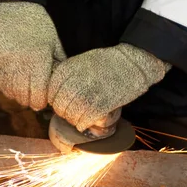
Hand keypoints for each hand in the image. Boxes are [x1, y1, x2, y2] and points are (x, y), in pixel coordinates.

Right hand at [0, 2, 65, 109]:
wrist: (16, 8)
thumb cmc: (40, 26)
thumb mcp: (54, 43)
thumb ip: (58, 64)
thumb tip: (60, 83)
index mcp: (39, 60)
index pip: (38, 92)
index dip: (40, 102)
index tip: (42, 103)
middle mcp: (21, 63)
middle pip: (22, 95)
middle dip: (29, 101)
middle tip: (33, 101)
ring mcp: (5, 61)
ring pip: (8, 90)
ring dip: (15, 96)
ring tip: (21, 94)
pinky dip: (3, 87)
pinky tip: (9, 86)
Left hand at [48, 43, 170, 131]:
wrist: (134, 62)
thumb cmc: (108, 62)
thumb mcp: (83, 61)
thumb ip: (68, 75)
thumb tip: (56, 93)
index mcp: (70, 68)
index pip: (52, 90)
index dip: (55, 99)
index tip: (62, 102)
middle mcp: (77, 80)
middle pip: (59, 104)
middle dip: (63, 112)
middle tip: (70, 113)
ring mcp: (89, 93)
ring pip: (70, 115)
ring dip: (73, 120)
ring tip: (78, 119)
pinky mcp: (102, 104)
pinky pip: (84, 120)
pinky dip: (83, 125)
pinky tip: (85, 123)